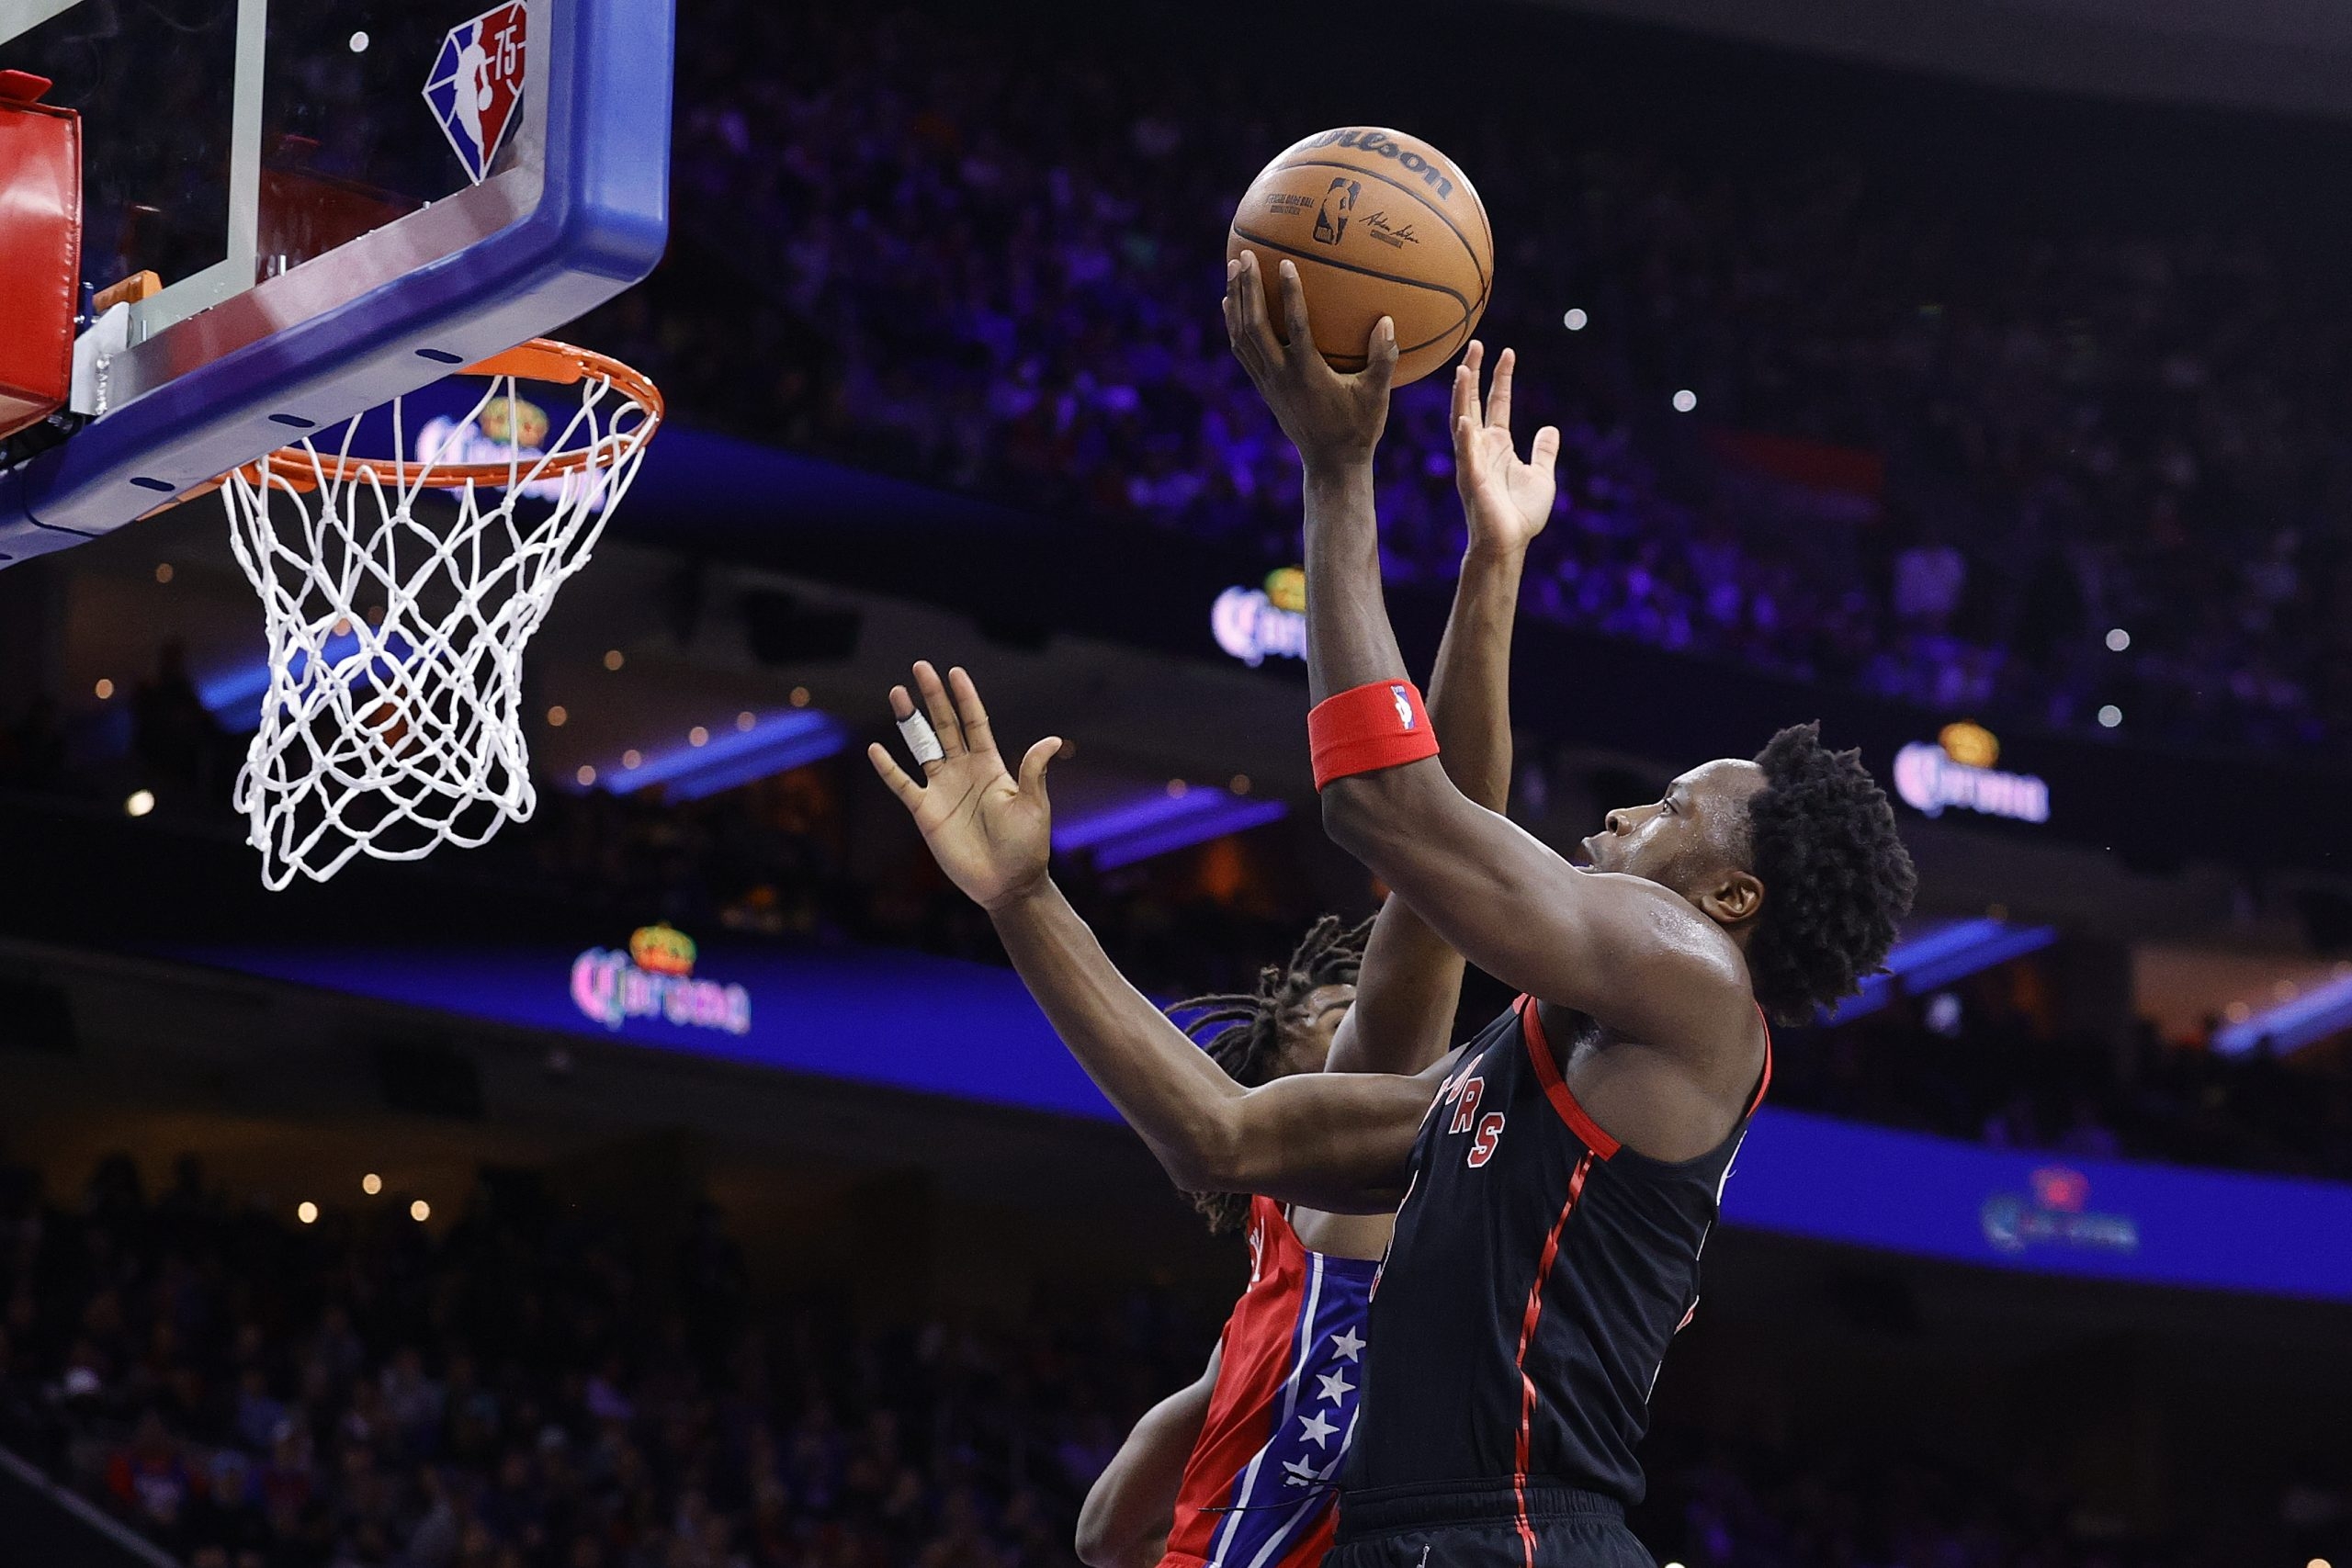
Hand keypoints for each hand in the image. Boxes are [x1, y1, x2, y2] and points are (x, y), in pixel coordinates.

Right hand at [867, 662, 1062, 912]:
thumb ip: (1033, 772)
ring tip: (897, 693)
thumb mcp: (1034, 806)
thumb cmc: (1027, 847)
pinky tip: (876, 748)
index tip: (955, 671)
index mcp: (991, 766)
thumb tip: (1052, 741)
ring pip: (922, 747)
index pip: (975, 722)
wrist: (1007, 884)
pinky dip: (889, 768)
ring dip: (909, 721)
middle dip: (933, 697)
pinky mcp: (925, 812)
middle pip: (945, 726)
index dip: (965, 697)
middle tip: (920, 667)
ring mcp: (942, 789)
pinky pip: (903, 784)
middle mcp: (964, 772)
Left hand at [1224, 251, 1397, 471]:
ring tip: (1233, 269)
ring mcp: (1268, 383)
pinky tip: (1231, 305)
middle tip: (1244, 254)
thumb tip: (1387, 321)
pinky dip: (1234, 325)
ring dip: (1235, 301)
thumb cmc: (1359, 428)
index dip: (1288, 294)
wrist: (1331, 464)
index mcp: (1308, 373)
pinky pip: (1242, 351)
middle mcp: (1281, 376)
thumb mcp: (1377, 395)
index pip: (1294, 326)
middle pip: (1254, 326)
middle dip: (1247, 289)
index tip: (1284, 263)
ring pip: (1241, 337)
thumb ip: (1384, 359)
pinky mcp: (1263, 388)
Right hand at [1451, 342, 1558, 556]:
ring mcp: (1472, 462)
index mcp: (1498, 445)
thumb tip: (1550, 428)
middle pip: (1473, 403)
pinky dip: (1464, 437)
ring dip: (1461, 397)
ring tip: (1461, 370)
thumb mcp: (1542, 476)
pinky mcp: (1471, 481)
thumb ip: (1544, 451)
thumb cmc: (1521, 515)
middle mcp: (1481, 448)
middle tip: (1475, 344)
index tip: (1508, 352)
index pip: (1497, 403)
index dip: (1501, 378)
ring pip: (1462, 422)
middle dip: (1473, 374)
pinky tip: (1464, 419)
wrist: (1509, 545)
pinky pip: (1466, 455)